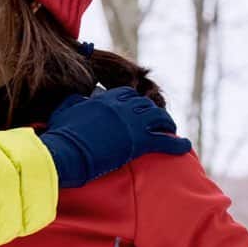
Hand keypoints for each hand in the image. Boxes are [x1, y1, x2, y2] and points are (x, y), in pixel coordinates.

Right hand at [39, 86, 191, 188]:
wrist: (66, 152)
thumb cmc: (61, 134)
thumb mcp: (64, 110)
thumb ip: (73, 101)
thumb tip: (76, 98)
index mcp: (106, 99)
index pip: (128, 94)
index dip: (135, 102)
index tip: (138, 110)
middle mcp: (122, 107)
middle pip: (146, 105)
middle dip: (154, 112)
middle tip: (158, 122)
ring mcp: (133, 123)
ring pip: (159, 119)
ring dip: (167, 124)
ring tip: (172, 130)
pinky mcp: (139, 142)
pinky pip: (165, 141)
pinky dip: (177, 144)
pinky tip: (186, 147)